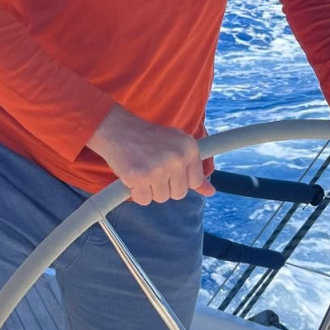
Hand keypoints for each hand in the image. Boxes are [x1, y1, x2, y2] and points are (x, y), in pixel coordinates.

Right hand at [86, 105, 215, 205]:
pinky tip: (133, 176)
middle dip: (165, 186)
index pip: (194, 181)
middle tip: (152, 168)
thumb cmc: (148, 139)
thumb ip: (194, 170)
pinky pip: (144, 200)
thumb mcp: (175, 147)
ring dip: (150, 189)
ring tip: (142, 169)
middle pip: (178, 193)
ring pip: (161, 198)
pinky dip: (137, 193)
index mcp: (189, 147)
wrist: (118, 129)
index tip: (168, 169)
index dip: (179, 179)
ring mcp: (159, 168)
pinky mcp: (140, 177)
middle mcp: (177, 157)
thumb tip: (211, 192)